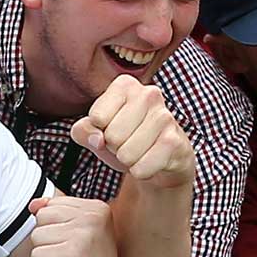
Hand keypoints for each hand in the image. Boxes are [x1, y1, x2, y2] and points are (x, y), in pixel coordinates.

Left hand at [69, 75, 195, 189]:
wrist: (161, 158)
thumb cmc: (125, 139)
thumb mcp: (96, 132)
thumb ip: (82, 131)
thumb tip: (97, 139)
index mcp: (125, 85)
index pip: (96, 117)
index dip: (100, 131)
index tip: (112, 128)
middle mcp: (149, 93)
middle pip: (112, 136)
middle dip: (115, 147)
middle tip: (128, 142)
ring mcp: (165, 116)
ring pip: (126, 154)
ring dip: (128, 160)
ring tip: (139, 151)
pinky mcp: (174, 141)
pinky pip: (142, 168)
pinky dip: (141, 171)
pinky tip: (151, 161)